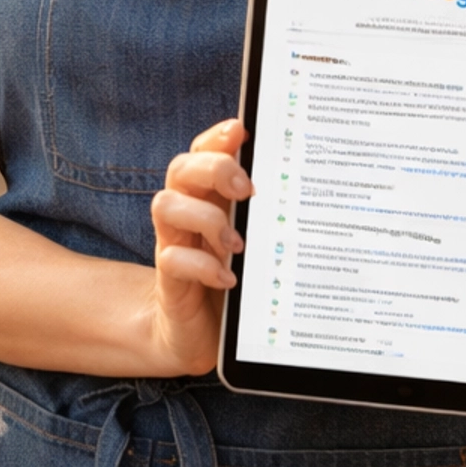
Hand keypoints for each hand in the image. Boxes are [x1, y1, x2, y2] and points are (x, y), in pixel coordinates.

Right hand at [146, 117, 251, 374]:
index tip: (241, 131)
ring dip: (205, 219)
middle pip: (180, 169)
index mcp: (209, 199)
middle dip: (213, 169)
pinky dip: (203, 266)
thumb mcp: (253, 242)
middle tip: (247, 190)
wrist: (199, 335)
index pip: (202, 153)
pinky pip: (172, 260)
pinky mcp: (170, 281)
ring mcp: (174, 246)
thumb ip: (264, 213)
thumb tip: (300, 181)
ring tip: (236, 244)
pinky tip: (229, 279)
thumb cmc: (233, 279)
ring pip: (165, 206)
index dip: (216, 137)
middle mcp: (187, 216)